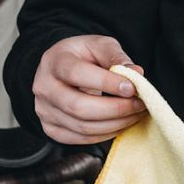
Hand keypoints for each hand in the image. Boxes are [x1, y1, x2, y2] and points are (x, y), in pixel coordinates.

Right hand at [32, 35, 147, 144]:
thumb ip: (117, 57)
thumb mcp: (100, 45)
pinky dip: (106, 134)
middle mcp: (44, 88)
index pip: (77, 74)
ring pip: (82, 126)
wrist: (61, 68)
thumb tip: (137, 74)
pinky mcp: (51, 128)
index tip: (132, 88)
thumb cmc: (83, 54)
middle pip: (78, 107)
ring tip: (136, 113)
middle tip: (140, 104)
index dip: (106, 83)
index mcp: (54, 61)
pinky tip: (121, 123)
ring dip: (115, 123)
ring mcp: (44, 111)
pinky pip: (80, 138)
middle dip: (115, 109)